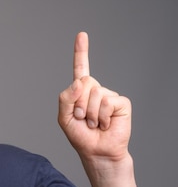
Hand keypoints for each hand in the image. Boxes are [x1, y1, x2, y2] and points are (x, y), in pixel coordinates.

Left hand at [58, 32, 131, 163]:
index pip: (81, 68)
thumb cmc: (80, 136)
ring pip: (94, 93)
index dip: (81, 52)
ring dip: (89, 113)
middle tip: (82, 118)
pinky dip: (102, 116)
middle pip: (84, 82)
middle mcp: (96, 90)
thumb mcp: (64, 119)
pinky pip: (106, 102)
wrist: (97, 152)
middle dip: (78, 103)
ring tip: (93, 123)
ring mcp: (109, 95)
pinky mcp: (121, 103)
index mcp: (81, 92)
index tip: (82, 34)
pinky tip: (105, 124)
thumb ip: (65, 99)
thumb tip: (79, 82)